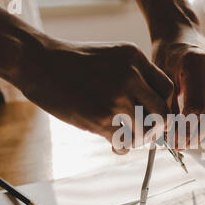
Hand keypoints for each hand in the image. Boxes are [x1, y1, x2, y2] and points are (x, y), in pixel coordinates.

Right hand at [17, 39, 173, 153]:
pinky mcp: (101, 117)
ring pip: (145, 131)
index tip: (157, 117)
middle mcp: (130, 76)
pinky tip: (114, 143)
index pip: (167, 89)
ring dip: (137, 140)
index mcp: (134, 58)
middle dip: (156, 129)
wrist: (38, 62)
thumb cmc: (73, 63)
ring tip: (125, 137)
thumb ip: (133, 77)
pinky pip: (124, 142)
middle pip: (161, 113)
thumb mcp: (111, 57)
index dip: (165, 107)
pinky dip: (122, 147)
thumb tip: (148, 110)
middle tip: (147, 134)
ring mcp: (116, 97)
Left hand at [152, 26, 204, 145]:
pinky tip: (200, 124)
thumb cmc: (167, 56)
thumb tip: (172, 138)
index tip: (174, 141)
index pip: (196, 107)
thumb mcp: (160, 79)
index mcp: (196, 62)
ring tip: (189, 138)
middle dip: (196, 134)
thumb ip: (167, 107)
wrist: (181, 34)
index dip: (185, 128)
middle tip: (182, 145)